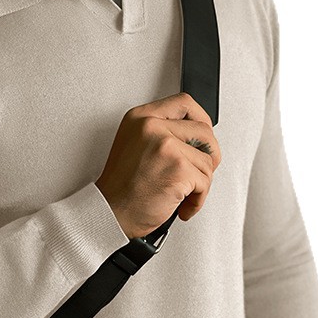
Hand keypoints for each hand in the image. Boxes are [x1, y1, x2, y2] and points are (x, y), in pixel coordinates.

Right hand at [95, 92, 221, 238]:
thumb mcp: (133, 146)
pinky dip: (197, 200)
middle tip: (197, 173)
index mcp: (140, 117)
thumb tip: (196, 137)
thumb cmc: (120, 189)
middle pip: (204, 131)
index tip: (202, 139)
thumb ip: (161, 133)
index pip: (184, 103)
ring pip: (207, 160)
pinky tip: (181, 206)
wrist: (110, 213)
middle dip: (208, 157)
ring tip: (182, 195)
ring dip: (200, 184)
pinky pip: (205, 181)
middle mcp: (152, 126)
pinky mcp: (178, 168)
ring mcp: (165, 145)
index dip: (201, 121)